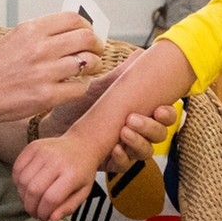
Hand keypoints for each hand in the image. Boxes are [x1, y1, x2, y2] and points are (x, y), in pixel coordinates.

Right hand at [0, 13, 102, 125]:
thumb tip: (74, 32)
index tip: (89, 34)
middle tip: (96, 52)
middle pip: (87, 39)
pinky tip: (73, 86)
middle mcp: (39, 48)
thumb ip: (43, 34)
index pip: (74, 19)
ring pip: (87, 63)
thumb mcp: (14, 39)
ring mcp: (44, 73)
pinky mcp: (46, 96)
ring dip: (92, 67)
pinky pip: (79, 88)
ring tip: (85, 70)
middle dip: (97, 45)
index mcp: (31, 29)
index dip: (88, 27)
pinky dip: (80, 87)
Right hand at [13, 134, 102, 220]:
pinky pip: (17, 168)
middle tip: (34, 213)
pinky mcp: (33, 146)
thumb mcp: (83, 192)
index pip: (51, 199)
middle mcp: (56, 161)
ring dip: (23, 196)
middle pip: (33, 190)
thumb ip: (68, 207)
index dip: (43, 213)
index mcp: (72, 174)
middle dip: (30, 207)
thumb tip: (51, 219)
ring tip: (31, 200)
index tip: (43, 219)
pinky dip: (17, 182)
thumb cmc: (82, 171)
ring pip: (22, 181)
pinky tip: (26, 187)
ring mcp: (43, 151)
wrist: (82, 144)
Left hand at [39, 52, 176, 172]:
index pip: (165, 116)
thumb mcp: (102, 88)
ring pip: (145, 151)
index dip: (167, 114)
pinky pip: (124, 165)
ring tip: (123, 131)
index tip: (160, 108)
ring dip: (138, 141)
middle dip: (150, 127)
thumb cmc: (80, 106)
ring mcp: (127, 149)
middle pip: (159, 135)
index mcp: (141, 113)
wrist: (54, 124)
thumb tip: (140, 54)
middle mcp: (138, 133)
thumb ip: (122, 75)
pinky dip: (122, 157)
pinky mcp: (111, 163)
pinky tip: (115, 149)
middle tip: (133, 118)